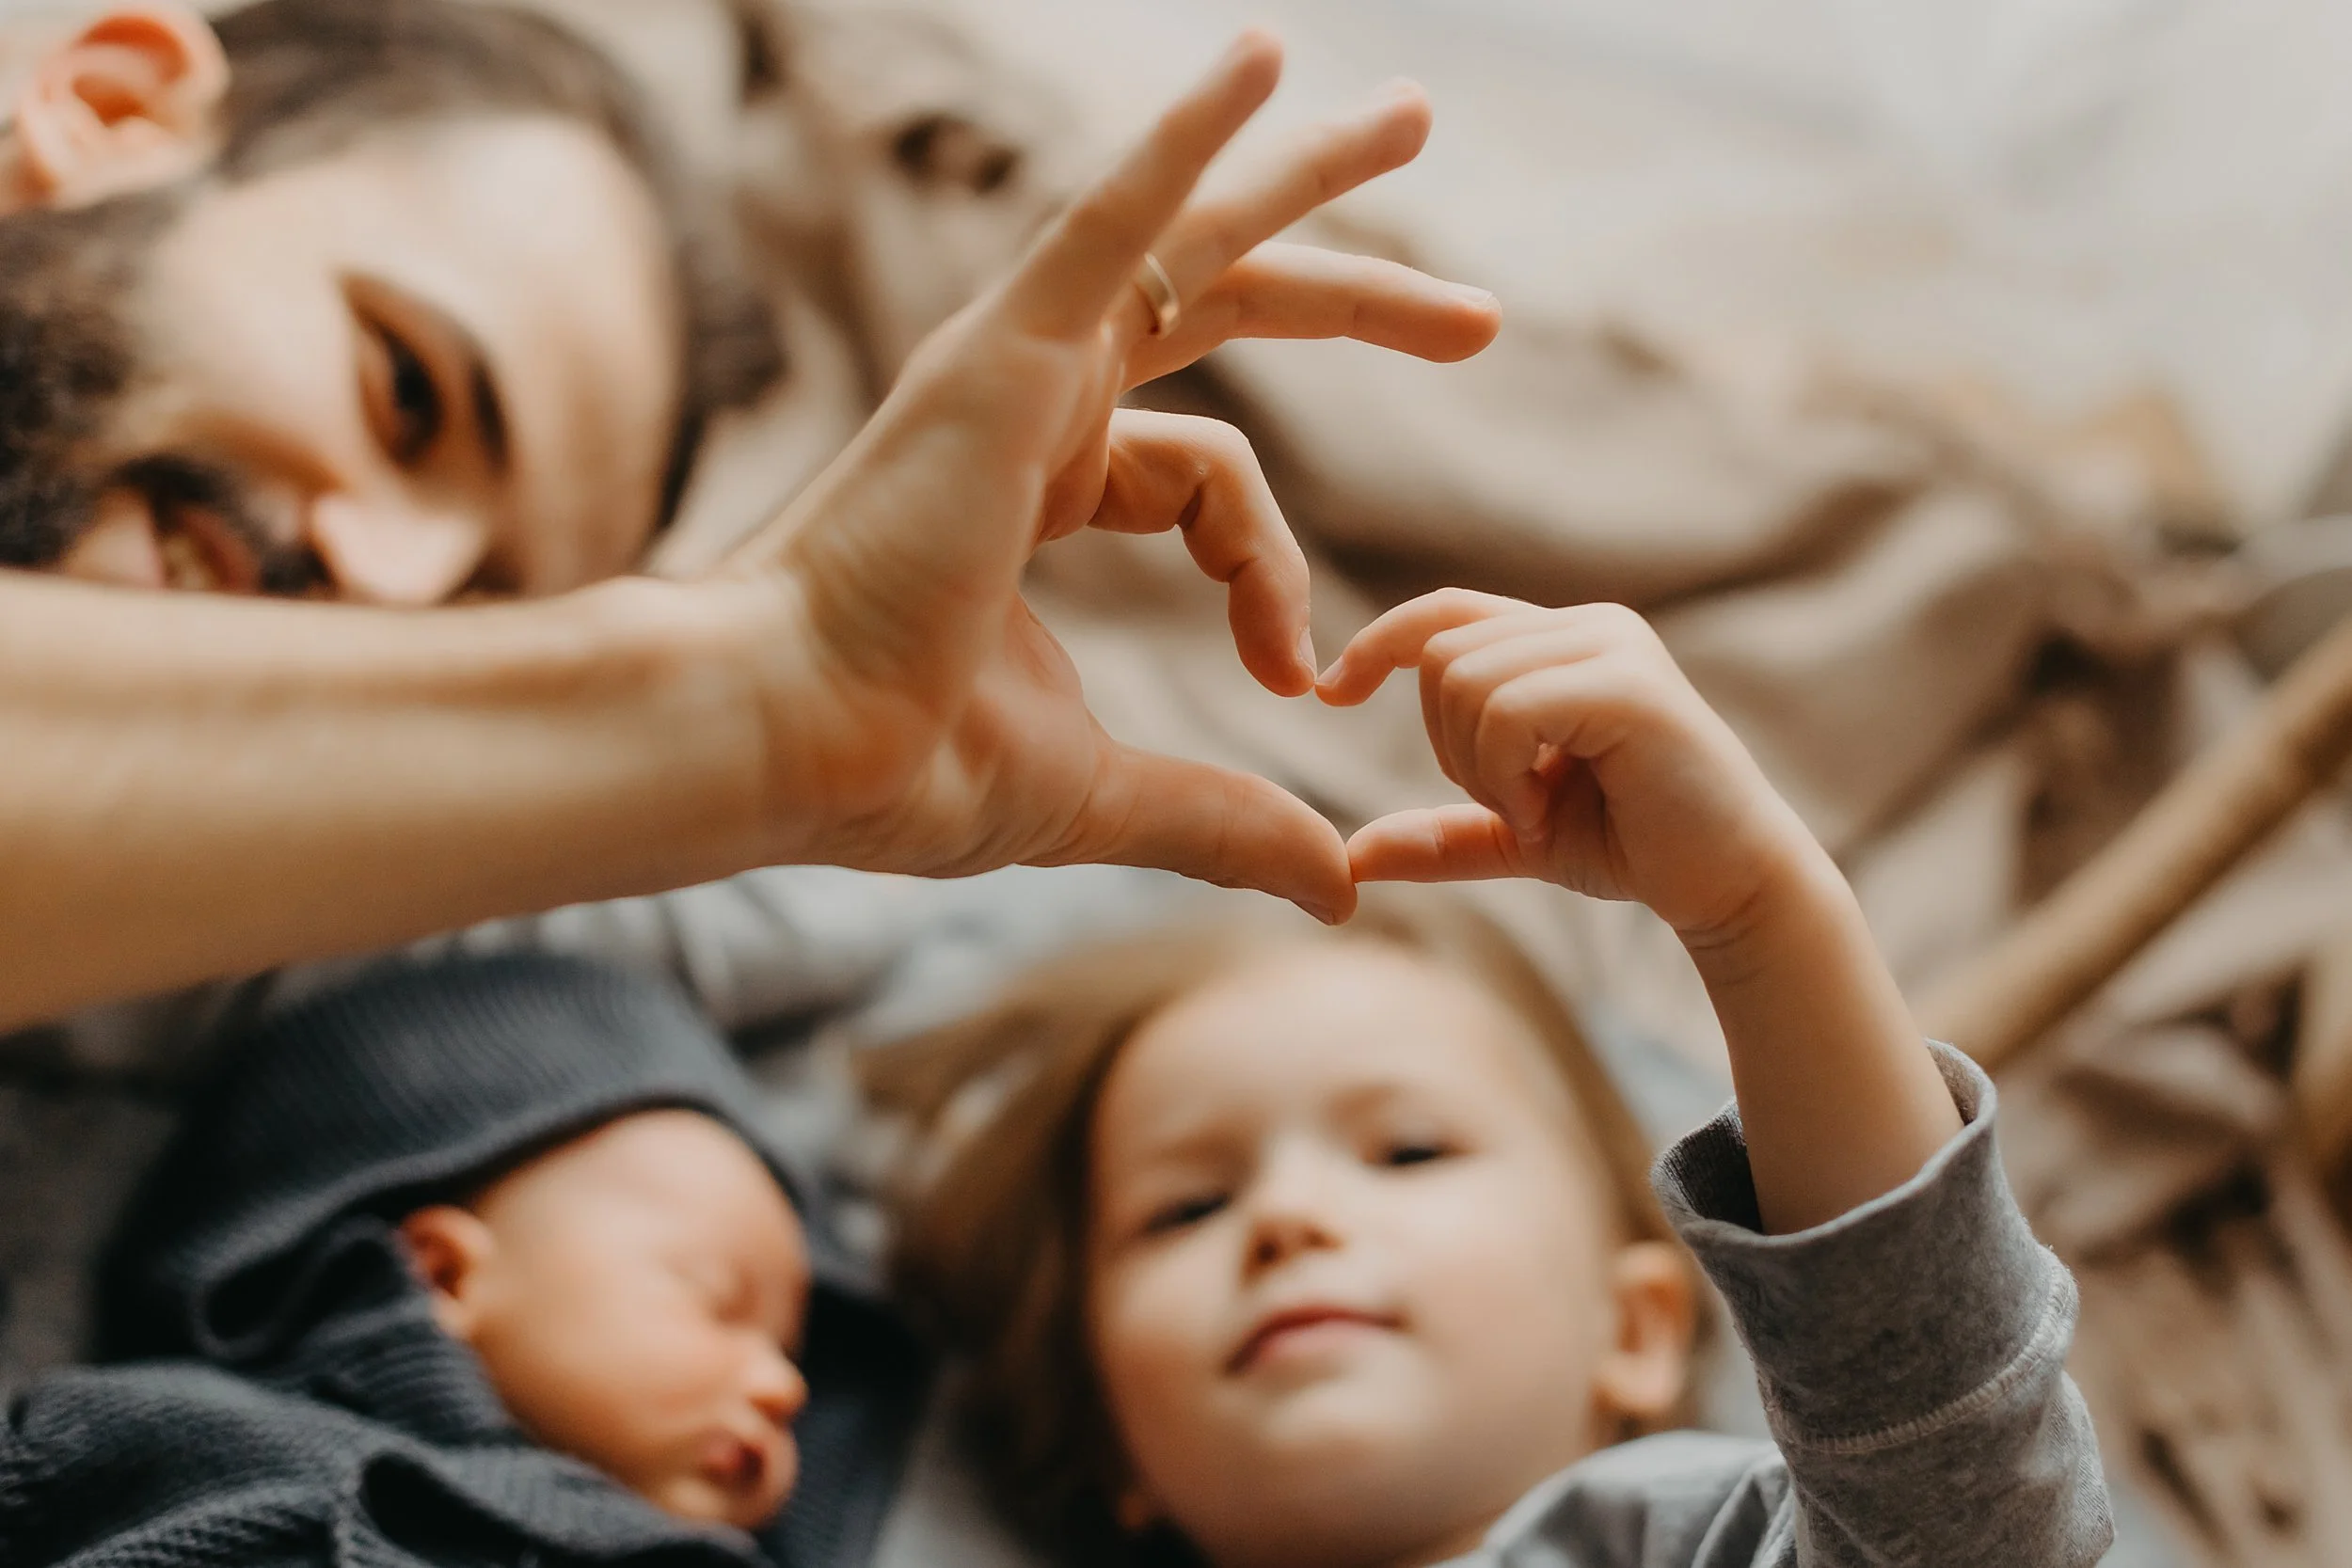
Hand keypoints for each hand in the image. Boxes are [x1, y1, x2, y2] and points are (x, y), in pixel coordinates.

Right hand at [710, 34, 1497, 921]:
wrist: (794, 747)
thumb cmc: (903, 767)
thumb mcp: (1108, 791)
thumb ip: (1226, 819)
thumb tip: (1338, 884)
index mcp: (1045, 485)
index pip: (1210, 482)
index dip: (1272, 575)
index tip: (1294, 675)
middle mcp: (1036, 404)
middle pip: (1217, 309)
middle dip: (1348, 295)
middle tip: (1477, 314)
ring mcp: (1017, 366)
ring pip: (1186, 240)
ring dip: (1301, 177)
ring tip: (1411, 114)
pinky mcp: (1006, 352)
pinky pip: (1112, 218)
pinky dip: (1185, 138)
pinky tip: (1267, 61)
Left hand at [1317, 591, 1823, 944]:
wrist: (1728, 886)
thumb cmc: (1633, 849)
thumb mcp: (1516, 837)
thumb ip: (1441, 836)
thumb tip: (1350, 858)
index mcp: (1561, 641)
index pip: (1444, 612)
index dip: (1377, 644)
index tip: (1330, 693)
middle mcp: (1587, 626)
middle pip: (1441, 655)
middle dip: (1447, 747)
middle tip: (1510, 805)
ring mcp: (1612, 646)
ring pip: (1464, 680)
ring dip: (1478, 767)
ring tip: (1535, 810)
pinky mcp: (1630, 685)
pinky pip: (1507, 709)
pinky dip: (1504, 775)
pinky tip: (1545, 812)